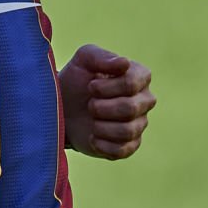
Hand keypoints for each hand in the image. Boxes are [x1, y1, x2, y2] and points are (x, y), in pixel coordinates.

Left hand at [58, 44, 155, 160]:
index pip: (133, 84)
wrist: (62, 108)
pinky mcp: (129, 146)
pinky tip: (92, 136)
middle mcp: (144, 100)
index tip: (91, 86)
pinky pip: (122, 150)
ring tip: (91, 120)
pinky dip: (102, 144)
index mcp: (139, 77)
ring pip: (127, 131)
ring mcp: (139, 124)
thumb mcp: (83, 60)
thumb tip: (124, 63)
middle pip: (130, 108)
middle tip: (89, 105)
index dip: (107, 87)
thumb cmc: (76, 80)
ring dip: (101, 126)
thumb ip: (102, 57)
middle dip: (101, 107)